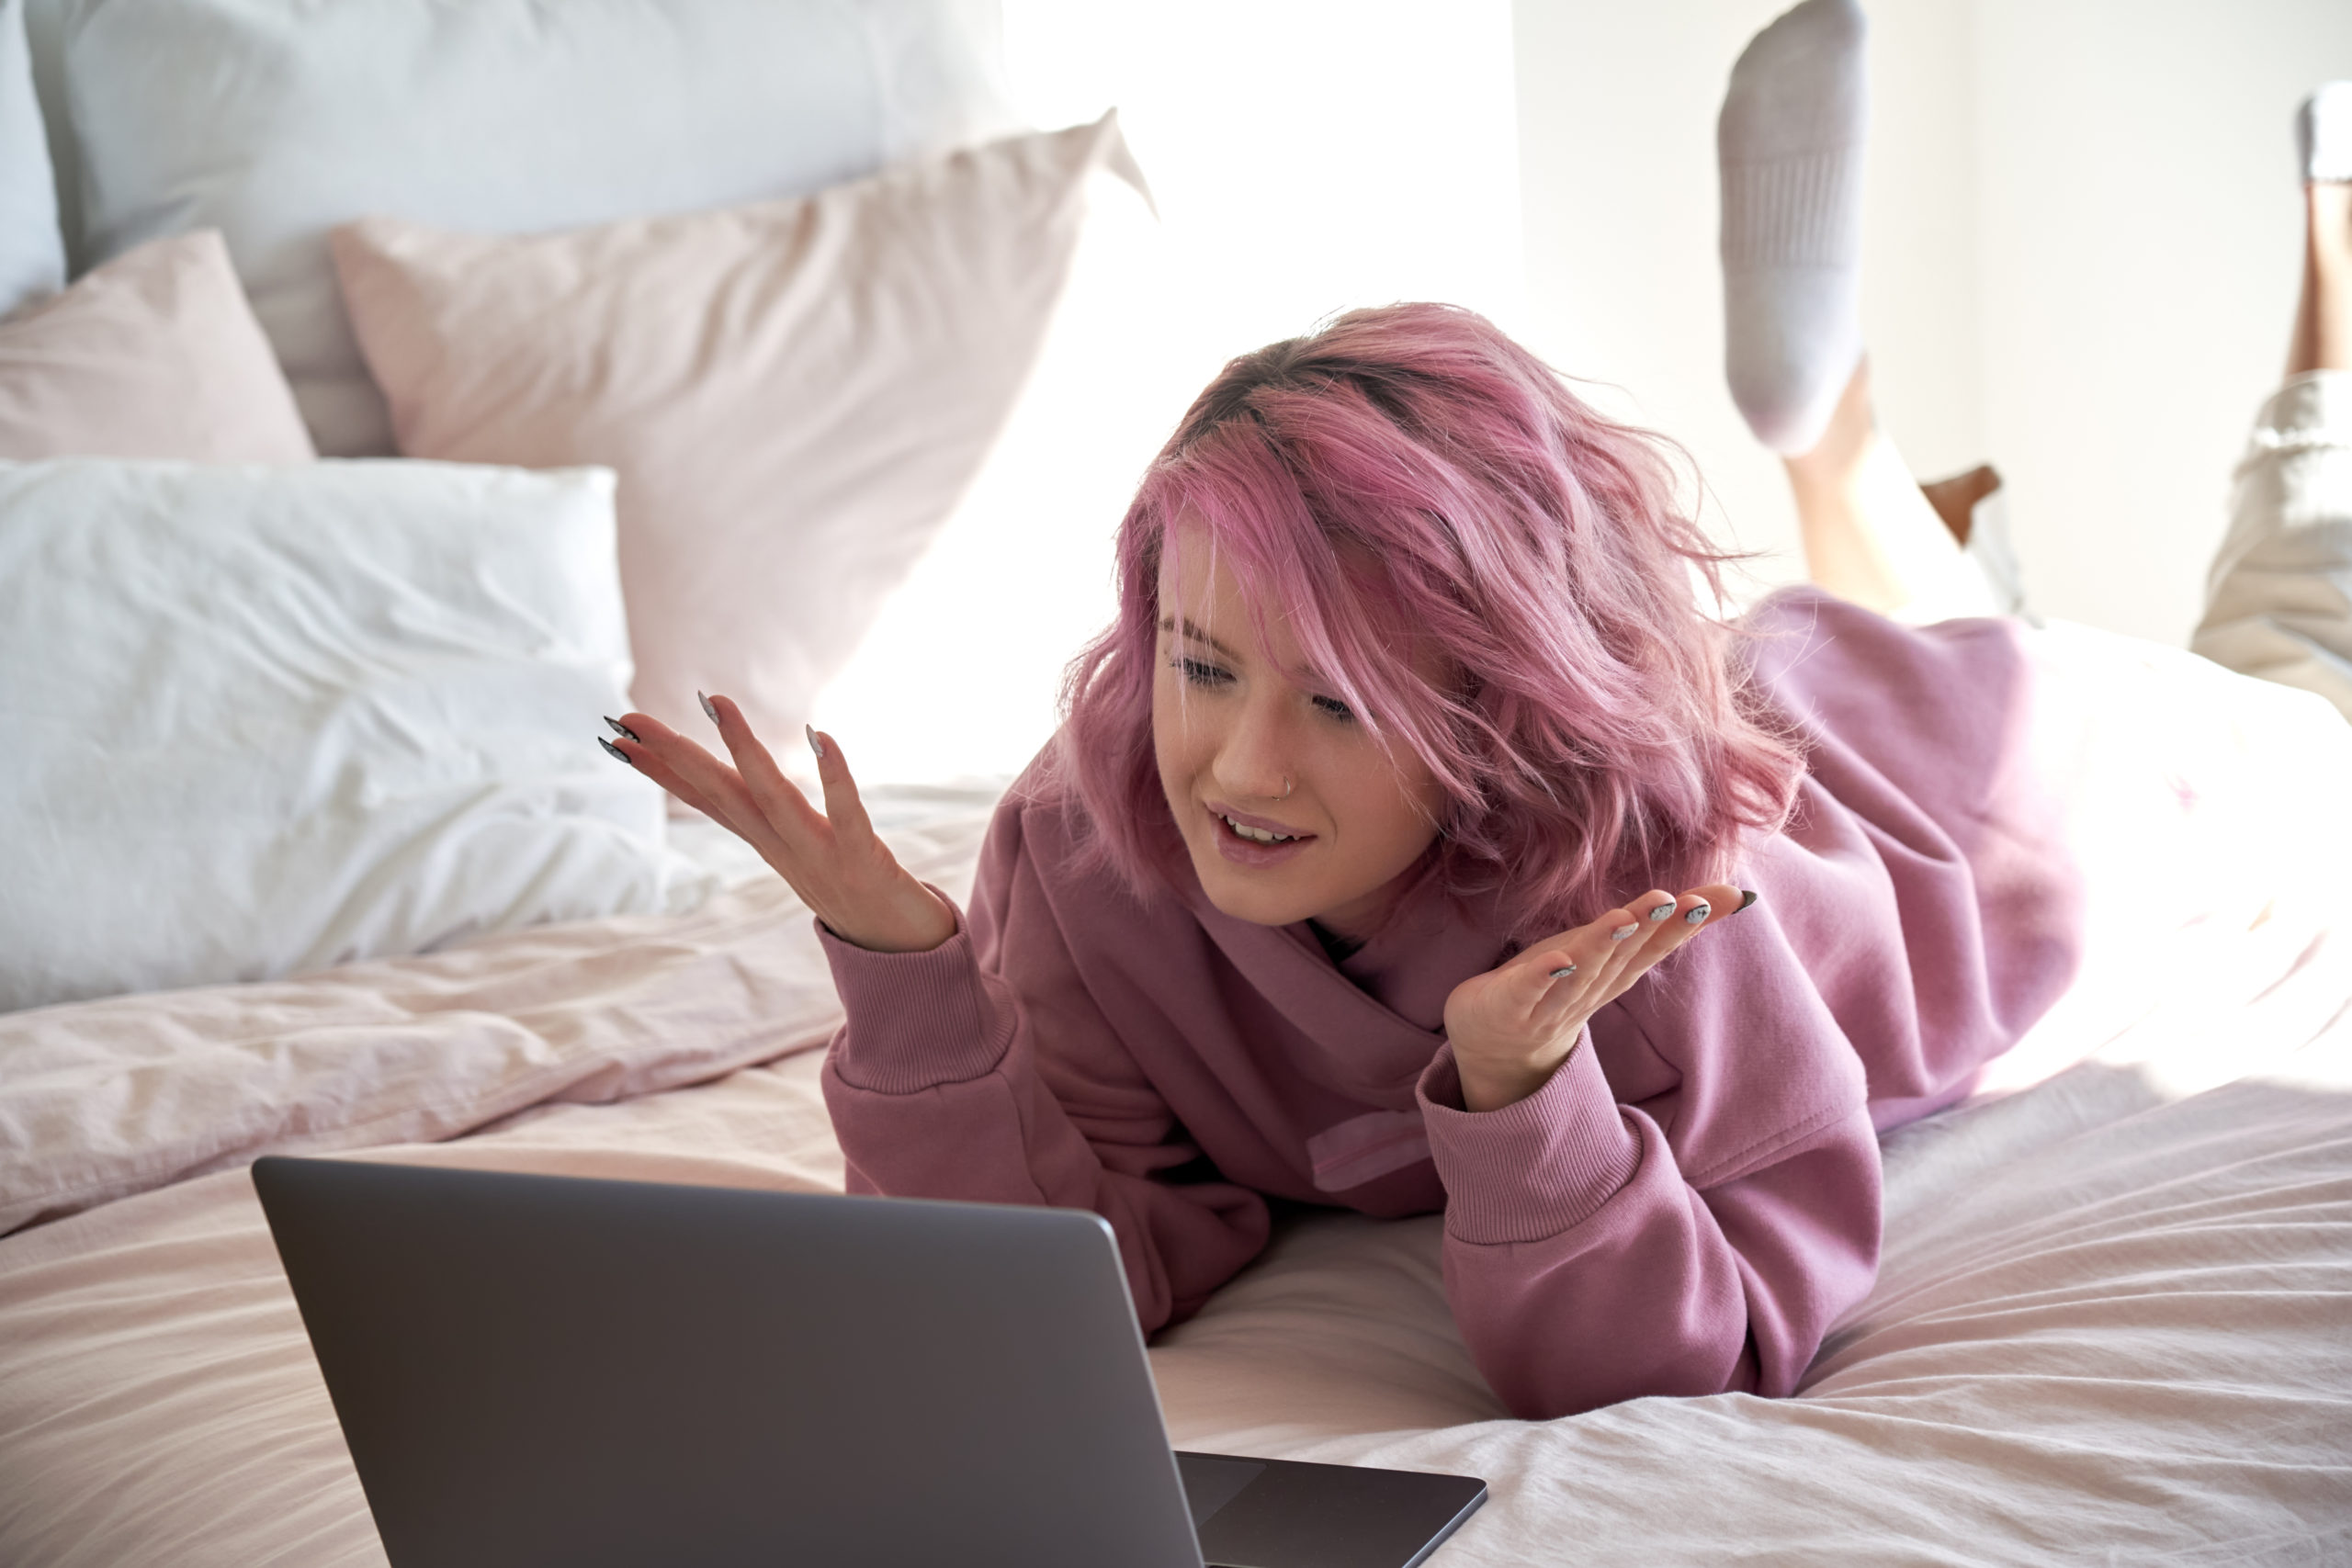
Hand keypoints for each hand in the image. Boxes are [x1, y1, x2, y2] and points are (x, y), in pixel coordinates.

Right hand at [602, 696, 957, 953]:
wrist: (899, 951)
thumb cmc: (849, 889)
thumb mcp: (794, 850)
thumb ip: (762, 813)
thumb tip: (733, 784)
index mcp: (764, 841)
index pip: (704, 799)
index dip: (661, 769)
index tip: (616, 736)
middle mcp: (781, 848)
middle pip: (722, 795)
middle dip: (675, 754)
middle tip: (629, 717)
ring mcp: (820, 856)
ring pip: (773, 799)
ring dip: (744, 750)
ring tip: (719, 703)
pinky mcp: (863, 860)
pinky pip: (847, 814)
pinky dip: (834, 777)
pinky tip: (823, 737)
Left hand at [1441, 883, 1750, 1112]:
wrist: (1494, 1046)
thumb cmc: (1554, 985)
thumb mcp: (1604, 949)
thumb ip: (1651, 925)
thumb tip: (1720, 896)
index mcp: (1613, 975)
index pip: (1653, 947)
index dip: (1682, 925)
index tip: (1715, 900)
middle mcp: (1589, 990)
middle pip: (1623, 958)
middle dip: (1650, 929)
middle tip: (1676, 901)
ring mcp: (1549, 1003)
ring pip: (1581, 973)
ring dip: (1602, 947)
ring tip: (1624, 919)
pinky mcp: (1508, 1007)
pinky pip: (1526, 991)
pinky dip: (1542, 977)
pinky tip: (1556, 961)